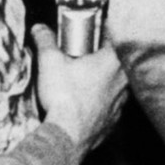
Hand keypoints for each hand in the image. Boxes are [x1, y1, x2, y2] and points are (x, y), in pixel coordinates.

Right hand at [31, 26, 126, 152]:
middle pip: (116, 60)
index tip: (89, 32)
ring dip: (102, 80)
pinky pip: (111, 104)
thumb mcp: (50, 63)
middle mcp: (124, 79)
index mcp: (114, 60)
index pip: (114, 36)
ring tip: (83, 80)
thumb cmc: (63, 97)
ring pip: (115, 83)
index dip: (101, 31)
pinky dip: (101, 101)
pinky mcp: (115, 119)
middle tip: (83, 56)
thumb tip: (39, 28)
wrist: (67, 136)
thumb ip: (45, 41)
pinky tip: (86, 102)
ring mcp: (122, 101)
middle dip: (100, 56)